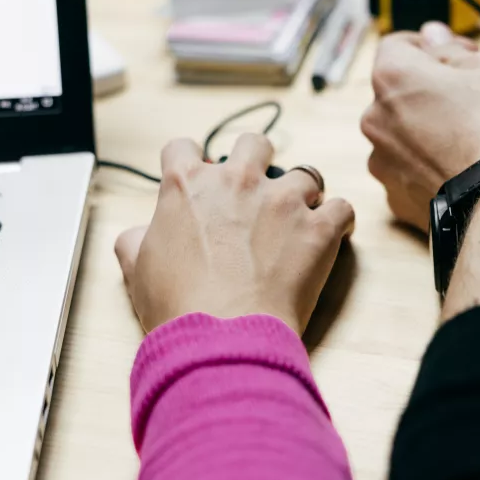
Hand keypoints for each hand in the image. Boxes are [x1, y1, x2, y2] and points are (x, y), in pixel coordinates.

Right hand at [114, 135, 354, 335]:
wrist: (223, 336)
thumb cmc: (178, 306)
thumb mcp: (137, 268)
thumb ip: (136, 239)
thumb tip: (138, 235)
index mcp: (188, 185)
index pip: (183, 148)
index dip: (190, 161)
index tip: (199, 178)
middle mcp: (238, 181)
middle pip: (254, 144)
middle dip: (257, 162)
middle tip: (257, 193)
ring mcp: (283, 201)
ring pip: (306, 174)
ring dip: (303, 194)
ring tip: (299, 220)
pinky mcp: (319, 228)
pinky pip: (343, 208)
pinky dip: (340, 221)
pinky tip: (333, 236)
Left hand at [361, 22, 479, 232]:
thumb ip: (452, 49)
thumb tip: (434, 38)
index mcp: (393, 77)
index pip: (398, 46)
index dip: (430, 48)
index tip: (454, 58)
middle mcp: (377, 120)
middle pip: (398, 94)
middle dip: (429, 93)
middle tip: (471, 102)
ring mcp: (384, 164)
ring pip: (403, 136)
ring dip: (428, 133)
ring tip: (470, 142)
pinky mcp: (398, 200)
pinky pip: (411, 173)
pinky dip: (430, 169)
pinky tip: (462, 170)